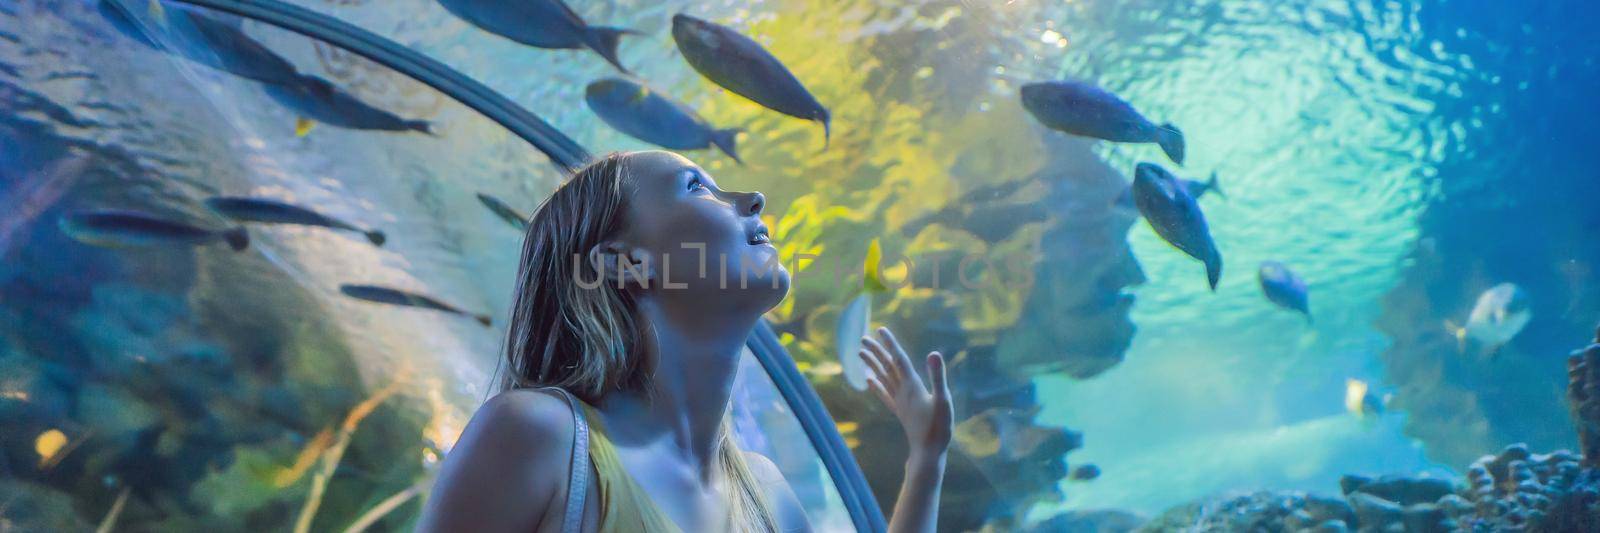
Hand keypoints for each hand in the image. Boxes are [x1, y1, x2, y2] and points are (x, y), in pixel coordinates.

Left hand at [860, 327, 952, 457]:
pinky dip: (875, 384)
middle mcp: (902, 392)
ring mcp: (899, 402)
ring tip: (861, 353)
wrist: (928, 452)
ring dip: (872, 364)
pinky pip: (884, 394)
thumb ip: (938, 376)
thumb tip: (934, 353)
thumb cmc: (939, 428)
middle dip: (876, 351)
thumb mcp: (943, 400)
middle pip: (886, 367)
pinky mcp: (900, 411)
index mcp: (912, 386)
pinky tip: (869, 380)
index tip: (880, 329)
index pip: (898, 359)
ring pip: (882, 378)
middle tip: (863, 338)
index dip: (890, 344)